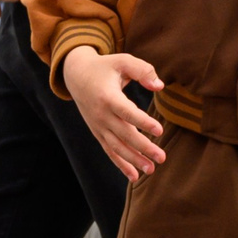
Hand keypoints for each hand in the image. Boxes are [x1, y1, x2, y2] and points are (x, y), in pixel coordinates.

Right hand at [62, 47, 168, 180]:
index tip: (160, 131)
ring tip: (151, 170)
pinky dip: (121, 164)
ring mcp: (98, 126)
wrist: (76, 75)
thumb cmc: (105, 67)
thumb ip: (143, 70)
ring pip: (116, 147)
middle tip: (162, 157)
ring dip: (133, 160)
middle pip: (124, 134)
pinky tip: (134, 176)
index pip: (127, 112)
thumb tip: (160, 86)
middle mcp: (101, 115)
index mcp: (108, 97)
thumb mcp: (123, 61)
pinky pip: (110, 151)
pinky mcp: (98, 132)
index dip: (143, 122)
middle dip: (143, 147)